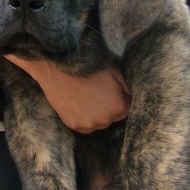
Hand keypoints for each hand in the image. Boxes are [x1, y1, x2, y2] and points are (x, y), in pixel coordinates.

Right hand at [4, 55, 130, 133]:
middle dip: (107, 106)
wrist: (57, 64)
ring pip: (98, 122)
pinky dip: (82, 116)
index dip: (119, 97)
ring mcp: (88, 124)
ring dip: (95, 113)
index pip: (127, 107)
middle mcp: (105, 120)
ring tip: (85, 95)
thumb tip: (131, 96)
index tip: (111, 88)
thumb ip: (126, 86)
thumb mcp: (114, 69)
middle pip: (112, 117)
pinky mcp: (73, 125)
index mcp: (119, 106)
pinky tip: (77, 102)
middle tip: (96, 90)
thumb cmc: (87, 63)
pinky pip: (84, 125)